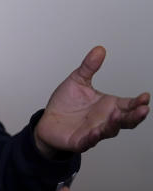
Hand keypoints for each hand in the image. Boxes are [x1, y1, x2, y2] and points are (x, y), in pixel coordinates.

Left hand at [35, 46, 149, 156]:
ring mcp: (94, 131)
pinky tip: (95, 133)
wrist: (47, 121)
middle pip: (126, 120)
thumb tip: (99, 49)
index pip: (128, 104)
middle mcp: (105, 120)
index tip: (145, 97)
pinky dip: (93, 138)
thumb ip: (89, 67)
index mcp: (108, 105)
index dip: (138, 102)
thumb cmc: (65, 103)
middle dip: (136, 115)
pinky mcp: (80, 141)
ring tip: (117, 116)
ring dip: (115, 124)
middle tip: (143, 109)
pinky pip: (89, 141)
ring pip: (109, 131)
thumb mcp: (77, 81)